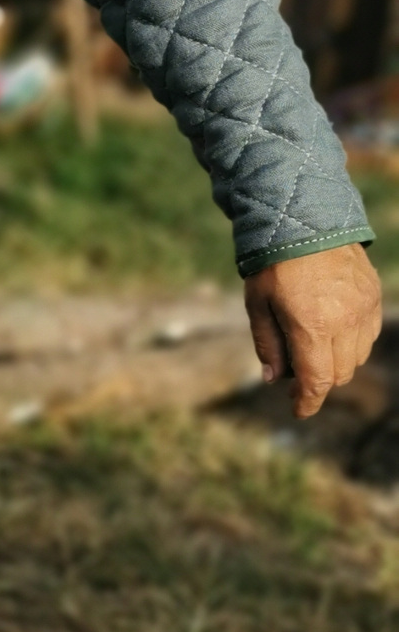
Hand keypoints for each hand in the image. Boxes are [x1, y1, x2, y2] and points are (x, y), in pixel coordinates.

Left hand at [244, 243, 382, 418]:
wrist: (304, 220)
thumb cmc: (272, 264)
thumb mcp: (257, 304)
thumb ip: (267, 344)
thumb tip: (273, 380)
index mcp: (312, 326)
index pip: (318, 381)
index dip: (308, 401)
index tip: (299, 410)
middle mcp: (345, 322)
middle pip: (339, 374)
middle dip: (318, 381)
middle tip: (295, 374)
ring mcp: (364, 309)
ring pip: (357, 357)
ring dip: (336, 363)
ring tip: (310, 347)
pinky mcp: (374, 296)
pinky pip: (369, 335)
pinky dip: (352, 343)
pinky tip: (331, 331)